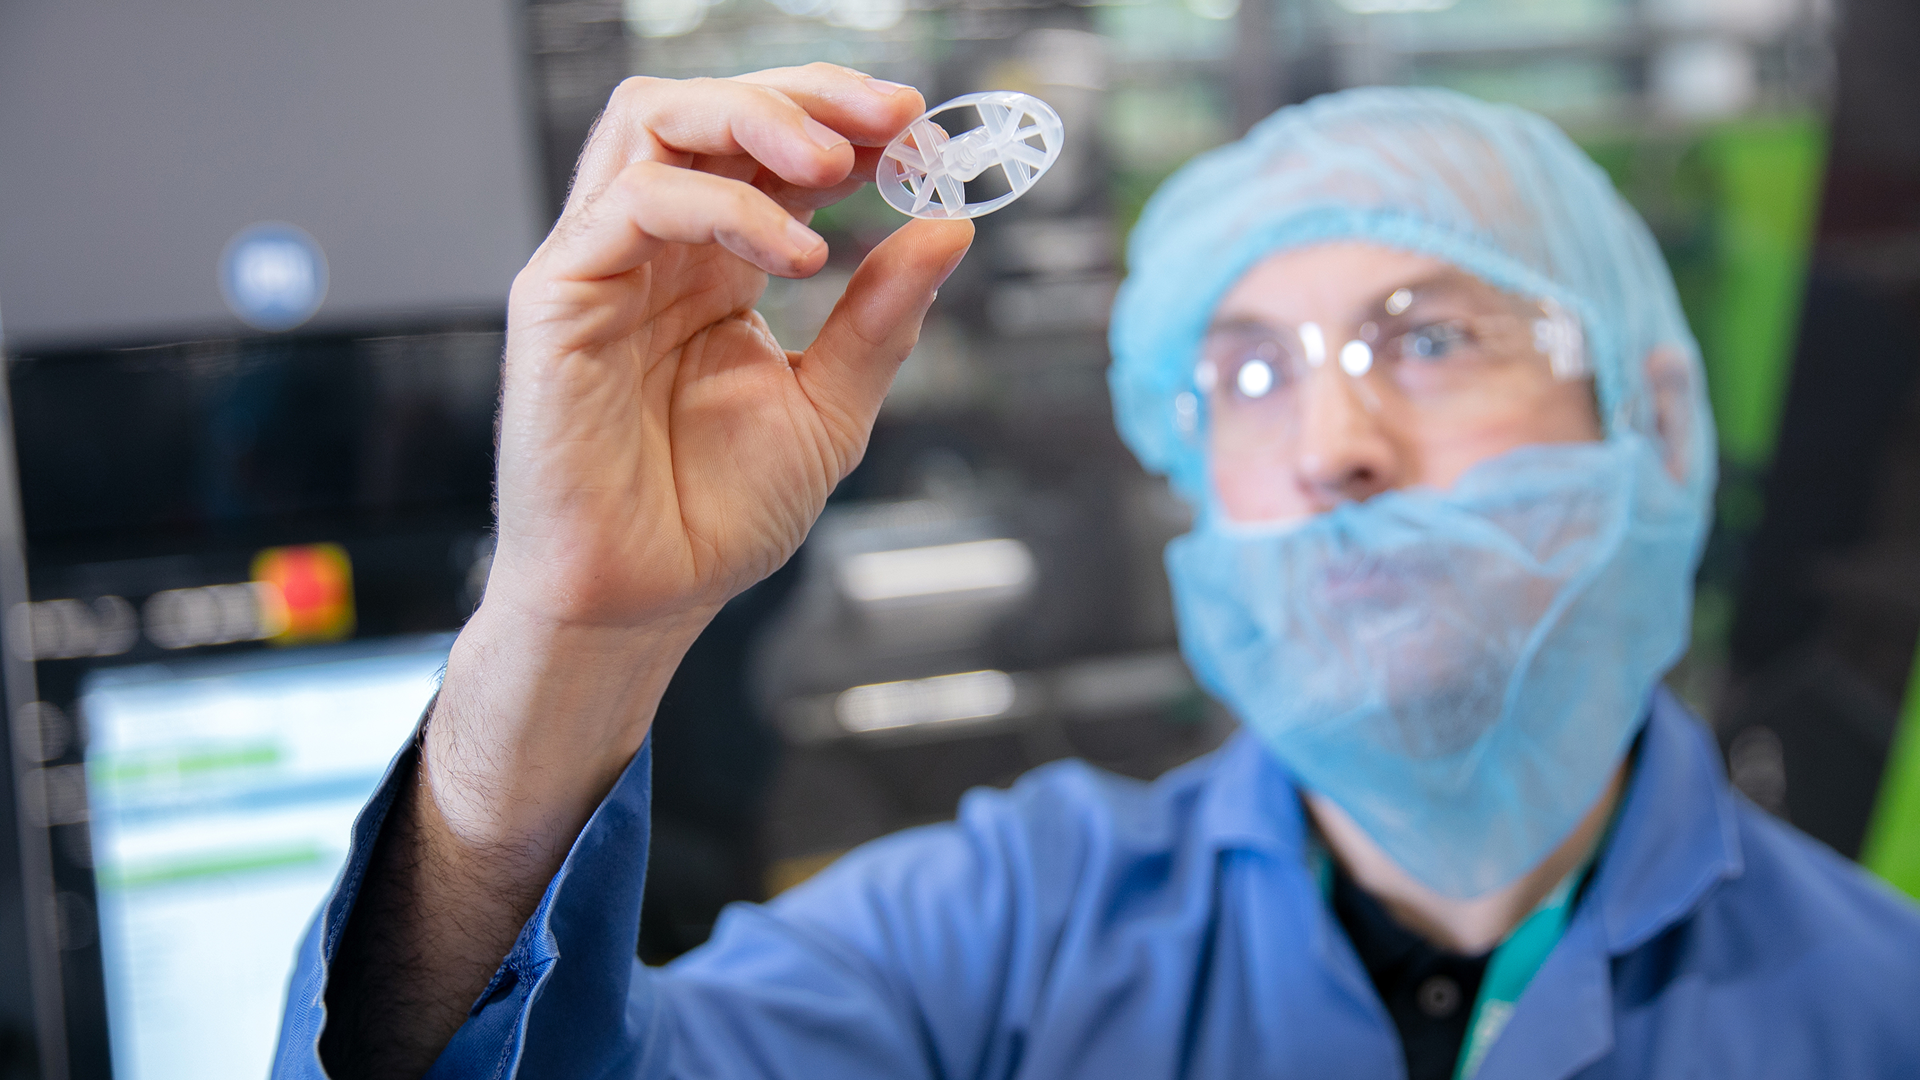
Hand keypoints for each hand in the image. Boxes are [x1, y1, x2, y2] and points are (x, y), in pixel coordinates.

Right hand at [319, 66, 971, 1077]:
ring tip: (842, 160)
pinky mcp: (558, 295)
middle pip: (710, 106)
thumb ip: (882, 318)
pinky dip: (724, 207)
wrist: (645, 599)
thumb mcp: (830, 407)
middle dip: (808, 95)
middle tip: (897, 119)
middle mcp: (657, 247)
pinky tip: (801, 256)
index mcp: (716, 262)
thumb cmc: (716, 513)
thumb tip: (949, 228)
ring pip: (655, 122)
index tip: (923, 133)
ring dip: (756, 118)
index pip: (768, 147)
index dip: (843, 121)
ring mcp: (602, 262)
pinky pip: (634, 206)